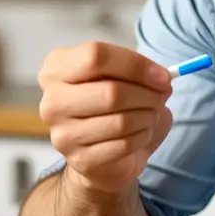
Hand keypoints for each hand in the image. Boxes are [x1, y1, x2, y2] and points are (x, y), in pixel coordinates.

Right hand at [37, 41, 174, 193]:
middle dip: (147, 94)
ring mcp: (62, 133)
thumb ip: (140, 71)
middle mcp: (52, 100)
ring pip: (120, 120)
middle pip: (110, 91)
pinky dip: (143, 136)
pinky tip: (141, 133)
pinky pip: (124, 145)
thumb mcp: (122, 76)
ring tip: (151, 114)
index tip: (162, 75)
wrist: (99, 153)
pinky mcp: (80, 160)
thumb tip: (162, 78)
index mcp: (57, 68)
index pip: (96, 56)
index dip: (135, 64)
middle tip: (161, 96)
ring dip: (148, 116)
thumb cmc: (110, 104)